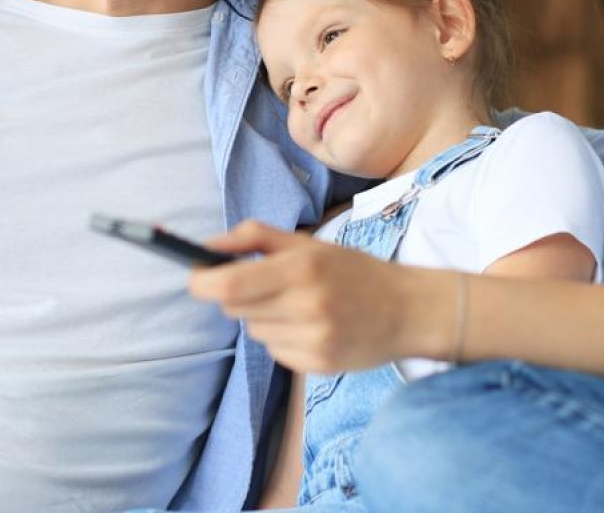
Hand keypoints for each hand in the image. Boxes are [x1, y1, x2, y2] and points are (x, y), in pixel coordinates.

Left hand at [189, 220, 430, 372]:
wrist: (407, 311)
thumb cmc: (352, 271)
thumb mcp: (308, 244)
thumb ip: (254, 237)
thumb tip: (205, 246)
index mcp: (302, 268)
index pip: (228, 285)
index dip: (202, 282)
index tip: (197, 276)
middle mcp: (306, 306)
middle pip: (234, 309)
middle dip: (236, 296)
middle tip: (265, 285)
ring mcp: (313, 339)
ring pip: (253, 331)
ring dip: (263, 318)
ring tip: (299, 307)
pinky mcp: (318, 365)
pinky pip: (274, 351)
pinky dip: (282, 339)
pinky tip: (311, 328)